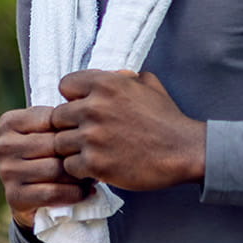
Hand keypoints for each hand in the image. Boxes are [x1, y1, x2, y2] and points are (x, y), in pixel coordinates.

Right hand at [0, 105, 93, 229]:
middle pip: (54, 144)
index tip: (89, 136)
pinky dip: (74, 193)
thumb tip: (88, 114)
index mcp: (9, 122)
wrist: (32, 197)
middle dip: (79, 153)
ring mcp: (6, 172)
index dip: (75, 129)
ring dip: (79, 176)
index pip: (53, 118)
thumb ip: (61, 119)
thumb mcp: (50, 132)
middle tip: (97, 159)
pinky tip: (85, 192)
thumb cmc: (47, 156)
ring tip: (92, 175)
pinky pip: (52, 192)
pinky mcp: (14, 196)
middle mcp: (3, 145)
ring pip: (55, 169)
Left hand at [50, 69, 204, 189]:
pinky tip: (96, 167)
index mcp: (105, 83)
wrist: (185, 151)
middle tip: (86, 135)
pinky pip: (69, 165)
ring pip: (60, 143)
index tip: (84, 109)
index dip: (73, 99)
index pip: (65, 86)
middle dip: (70, 126)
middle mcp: (94, 107)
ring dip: (73, 149)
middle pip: (57, 117)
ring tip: (92, 153)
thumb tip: (113, 74)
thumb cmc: (167, 119)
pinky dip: (80, 169)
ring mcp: (92, 136)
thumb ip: (123, 77)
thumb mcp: (148, 84)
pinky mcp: (95, 163)